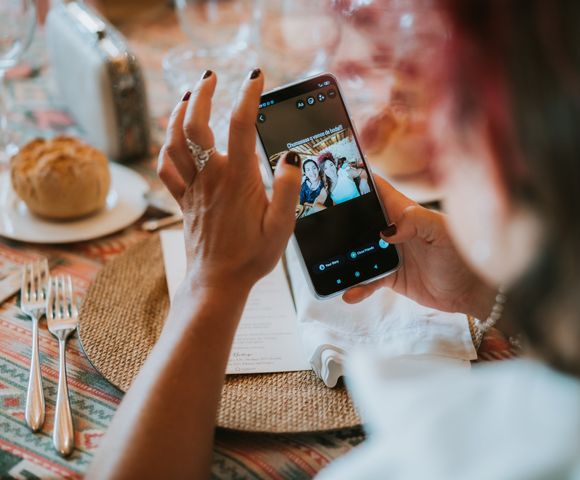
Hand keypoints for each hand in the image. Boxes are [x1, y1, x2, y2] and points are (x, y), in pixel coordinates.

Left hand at [157, 69, 301, 294]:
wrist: (218, 282)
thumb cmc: (253, 256)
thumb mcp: (282, 227)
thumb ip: (288, 189)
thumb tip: (292, 157)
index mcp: (238, 179)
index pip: (241, 125)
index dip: (248, 95)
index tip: (255, 76)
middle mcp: (211, 178)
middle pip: (194, 125)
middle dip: (200, 95)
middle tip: (210, 76)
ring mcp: (194, 188)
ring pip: (173, 143)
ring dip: (177, 115)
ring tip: (187, 96)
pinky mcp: (185, 201)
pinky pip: (166, 169)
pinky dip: (165, 148)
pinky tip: (171, 139)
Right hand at [343, 177, 494, 318]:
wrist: (473, 291)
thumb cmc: (464, 255)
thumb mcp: (443, 231)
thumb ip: (416, 221)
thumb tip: (386, 231)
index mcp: (404, 211)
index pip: (377, 189)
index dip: (357, 180)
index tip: (334, 176)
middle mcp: (394, 230)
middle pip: (360, 220)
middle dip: (340, 220)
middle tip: (318, 224)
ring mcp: (390, 253)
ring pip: (359, 252)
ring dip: (344, 258)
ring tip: (328, 265)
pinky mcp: (391, 277)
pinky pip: (368, 281)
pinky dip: (358, 287)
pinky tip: (350, 293)